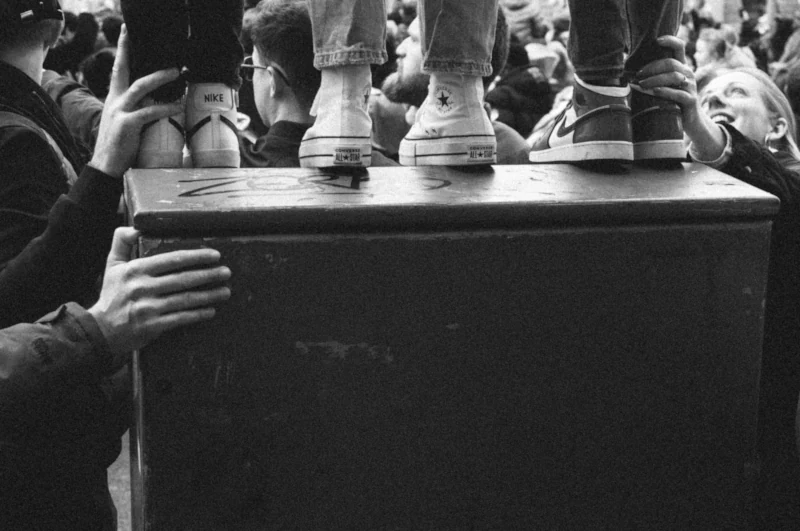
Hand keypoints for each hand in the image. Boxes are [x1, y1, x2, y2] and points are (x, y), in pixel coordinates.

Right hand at [89, 24, 182, 177]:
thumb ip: (137, 111)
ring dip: (159, 78)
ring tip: (176, 72)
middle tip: (149, 42)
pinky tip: (179, 106)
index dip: (122, 52)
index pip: (117, 70)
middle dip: (132, 52)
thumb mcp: (125, 123)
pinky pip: (149, 112)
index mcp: (113, 100)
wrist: (105, 167)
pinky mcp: (126, 125)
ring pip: (139, 87)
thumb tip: (155, 103)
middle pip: (123, 70)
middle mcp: (114, 101)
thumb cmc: (120, 147)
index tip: (127, 34)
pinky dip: (166, 108)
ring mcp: (119, 112)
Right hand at [89, 227, 231, 366]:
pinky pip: (181, 318)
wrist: (99, 331)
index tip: (214, 255)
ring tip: (225, 291)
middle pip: (183, 279)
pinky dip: (198, 314)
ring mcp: (148, 308)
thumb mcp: (112, 266)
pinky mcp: (152, 326)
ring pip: (185, 299)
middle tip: (226, 272)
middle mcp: (142, 287)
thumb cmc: (111, 296)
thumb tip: (135, 227)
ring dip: (209, 295)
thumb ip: (122, 243)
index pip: (172, 260)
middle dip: (208, 275)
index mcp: (135, 270)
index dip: (196, 257)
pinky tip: (211, 311)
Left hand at [634, 35, 724, 159]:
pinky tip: (654, 92)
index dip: (670, 41)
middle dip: (653, 67)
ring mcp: (690, 87)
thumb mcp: (665, 86)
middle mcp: (688, 74)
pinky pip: (677, 93)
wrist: (690, 120)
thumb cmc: (671, 101)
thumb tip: (630, 73)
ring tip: (641, 85)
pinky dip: (664, 92)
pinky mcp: (690, 100)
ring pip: (673, 77)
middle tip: (638, 74)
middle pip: (671, 63)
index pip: (679, 48)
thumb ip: (655, 77)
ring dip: (655, 79)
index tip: (657, 40)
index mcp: (682, 67)